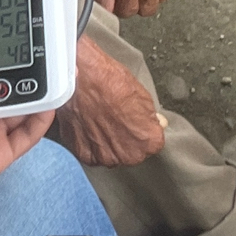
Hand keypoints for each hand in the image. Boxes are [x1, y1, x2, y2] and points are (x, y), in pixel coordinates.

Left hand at [0, 36, 54, 217]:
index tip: (11, 37)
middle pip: (9, 88)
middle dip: (25, 71)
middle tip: (40, 50)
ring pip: (23, 108)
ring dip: (37, 91)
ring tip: (53, 70)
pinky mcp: (1, 153)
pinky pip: (27, 135)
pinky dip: (41, 120)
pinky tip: (50, 102)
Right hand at [52, 36, 166, 166]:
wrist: (78, 78)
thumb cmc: (109, 82)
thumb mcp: (142, 95)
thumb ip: (150, 117)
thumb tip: (157, 123)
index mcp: (148, 142)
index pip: (150, 143)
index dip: (142, 130)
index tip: (134, 120)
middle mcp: (128, 156)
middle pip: (129, 153)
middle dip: (125, 140)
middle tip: (114, 119)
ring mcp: (104, 158)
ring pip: (109, 155)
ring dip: (105, 144)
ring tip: (98, 121)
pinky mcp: (83, 154)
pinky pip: (90, 154)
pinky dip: (88, 143)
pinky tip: (86, 126)